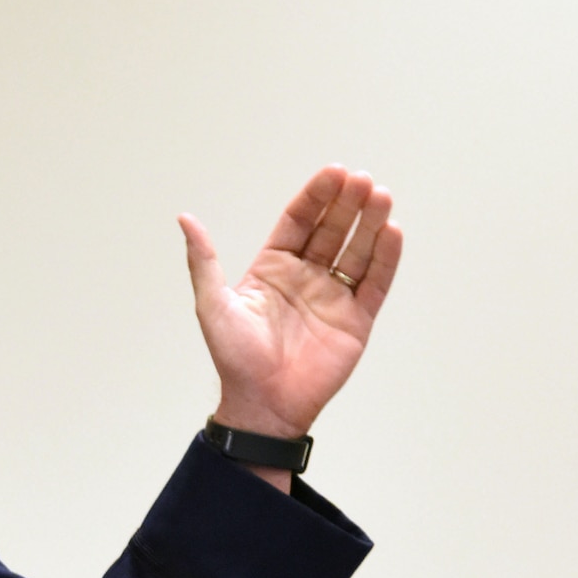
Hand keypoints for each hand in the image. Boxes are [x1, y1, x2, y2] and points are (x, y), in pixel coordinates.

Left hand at [179, 165, 402, 446]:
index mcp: (274, 267)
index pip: (300, 221)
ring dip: (370, 223)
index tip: (335, 172)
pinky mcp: (356, 321)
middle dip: (348, 203)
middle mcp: (306, 277)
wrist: (262, 404)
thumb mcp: (213, 304)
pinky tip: (392, 232)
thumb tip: (185, 219)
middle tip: (363, 180)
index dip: (317, 197)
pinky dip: (385, 258)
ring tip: (382, 196)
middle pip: (332, 230)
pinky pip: (374, 284)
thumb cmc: (234, 358)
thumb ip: (204, 261)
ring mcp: (333, 297)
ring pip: (357, 251)